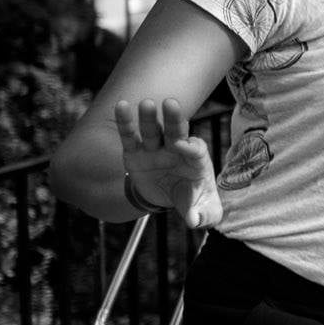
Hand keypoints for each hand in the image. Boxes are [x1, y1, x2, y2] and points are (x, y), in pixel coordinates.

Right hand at [115, 98, 222, 229]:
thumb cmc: (191, 199)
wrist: (168, 197)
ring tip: (145, 104)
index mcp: (196, 161)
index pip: (195, 150)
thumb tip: (194, 221)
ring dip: (149, 117)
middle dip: (174, 119)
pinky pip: (130, 136)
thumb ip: (202, 215)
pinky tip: (120, 106)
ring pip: (153, 130)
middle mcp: (176, 150)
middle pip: (176, 131)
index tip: (183, 146)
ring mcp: (155, 149)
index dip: (190, 147)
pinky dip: (125, 122)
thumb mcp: (202, 211)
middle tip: (171, 103)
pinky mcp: (135, 153)